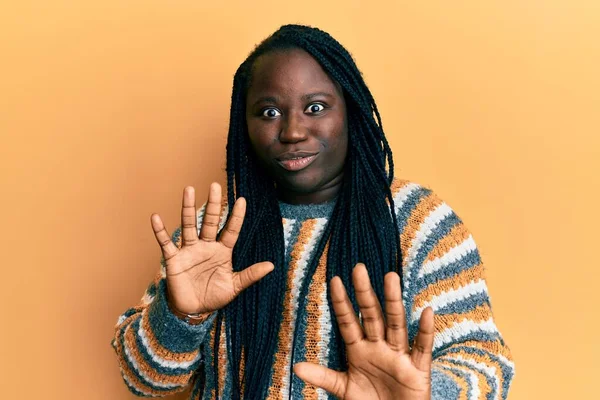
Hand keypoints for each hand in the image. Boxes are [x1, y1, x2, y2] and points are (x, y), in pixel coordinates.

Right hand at [150, 182, 273, 315]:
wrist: (193, 311)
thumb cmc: (214, 296)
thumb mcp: (234, 286)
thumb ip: (251, 275)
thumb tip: (272, 266)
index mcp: (222, 251)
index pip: (231, 230)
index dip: (236, 216)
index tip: (242, 200)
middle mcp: (206, 246)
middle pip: (210, 221)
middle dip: (213, 204)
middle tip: (215, 185)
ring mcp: (189, 250)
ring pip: (189, 225)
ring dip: (187, 208)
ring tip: (189, 189)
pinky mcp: (174, 259)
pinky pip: (166, 242)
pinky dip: (160, 231)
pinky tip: (156, 217)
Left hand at [294, 264, 434, 398]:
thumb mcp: (344, 389)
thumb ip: (323, 376)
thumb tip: (295, 367)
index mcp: (360, 350)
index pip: (348, 322)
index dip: (342, 303)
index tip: (335, 280)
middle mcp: (379, 347)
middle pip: (372, 316)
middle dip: (365, 293)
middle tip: (358, 268)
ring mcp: (399, 356)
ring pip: (396, 324)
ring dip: (393, 302)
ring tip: (390, 277)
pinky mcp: (418, 369)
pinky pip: (422, 348)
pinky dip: (425, 331)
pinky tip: (426, 312)